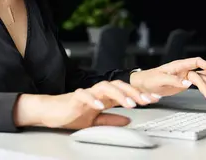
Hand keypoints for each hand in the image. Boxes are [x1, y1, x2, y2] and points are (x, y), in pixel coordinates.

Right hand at [15, 80, 159, 129]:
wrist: (50, 112)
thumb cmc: (71, 113)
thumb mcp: (95, 121)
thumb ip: (111, 119)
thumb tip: (128, 120)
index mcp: (104, 97)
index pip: (125, 92)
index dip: (140, 94)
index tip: (154, 98)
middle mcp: (97, 92)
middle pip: (118, 85)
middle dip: (134, 92)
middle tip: (147, 100)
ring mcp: (87, 93)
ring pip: (105, 86)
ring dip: (119, 94)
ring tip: (129, 104)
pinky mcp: (74, 97)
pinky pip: (85, 95)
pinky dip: (93, 100)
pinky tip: (100, 106)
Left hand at [130, 57, 205, 102]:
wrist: (141, 84)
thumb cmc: (148, 79)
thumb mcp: (159, 79)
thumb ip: (173, 80)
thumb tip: (188, 83)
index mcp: (178, 65)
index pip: (195, 62)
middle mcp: (183, 70)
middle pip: (201, 74)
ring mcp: (183, 77)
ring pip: (201, 80)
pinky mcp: (182, 84)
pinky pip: (196, 85)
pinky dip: (204, 89)